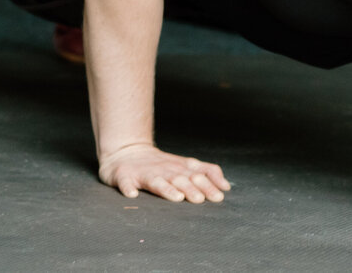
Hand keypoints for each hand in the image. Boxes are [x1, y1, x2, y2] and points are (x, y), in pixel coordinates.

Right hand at [99, 143, 230, 203]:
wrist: (126, 152)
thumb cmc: (160, 164)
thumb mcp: (185, 166)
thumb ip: (206, 173)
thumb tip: (226, 187)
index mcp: (179, 168)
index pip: (196, 174)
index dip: (208, 184)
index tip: (218, 196)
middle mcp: (164, 170)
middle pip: (179, 179)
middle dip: (191, 188)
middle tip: (200, 199)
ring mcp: (144, 173)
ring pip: (156, 181)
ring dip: (166, 189)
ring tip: (176, 197)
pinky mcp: (125, 177)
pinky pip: (125, 183)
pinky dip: (128, 188)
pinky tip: (132, 194)